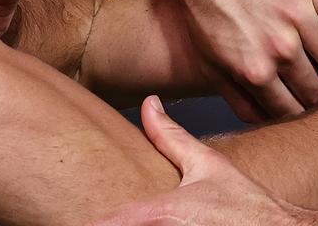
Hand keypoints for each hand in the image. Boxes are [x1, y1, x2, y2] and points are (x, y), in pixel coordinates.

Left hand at [95, 96, 317, 225]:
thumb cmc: (245, 204)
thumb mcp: (207, 165)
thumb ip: (171, 138)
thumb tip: (149, 104)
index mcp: (160, 213)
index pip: (106, 223)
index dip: (88, 221)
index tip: (72, 216)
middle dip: (108, 222)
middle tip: (80, 218)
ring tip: (116, 220)